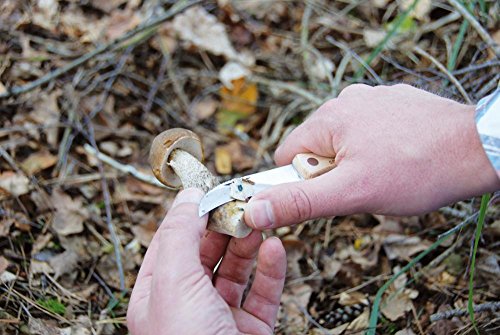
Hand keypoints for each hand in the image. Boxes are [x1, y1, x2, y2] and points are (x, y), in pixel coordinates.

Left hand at [127, 188, 285, 334]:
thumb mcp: (175, 284)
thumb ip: (181, 236)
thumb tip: (187, 197)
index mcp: (157, 295)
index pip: (171, 241)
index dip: (190, 213)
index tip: (210, 188)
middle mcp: (187, 305)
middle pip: (206, 252)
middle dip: (225, 225)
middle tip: (243, 201)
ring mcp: (220, 318)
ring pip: (237, 270)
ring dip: (249, 243)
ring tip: (261, 220)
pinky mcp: (251, 330)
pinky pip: (263, 292)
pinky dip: (271, 269)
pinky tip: (275, 249)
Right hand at [245, 84, 499, 228]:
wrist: (480, 150)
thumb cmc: (417, 170)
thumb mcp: (351, 193)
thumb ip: (300, 201)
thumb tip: (256, 210)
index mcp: (328, 117)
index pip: (286, 154)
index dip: (302, 181)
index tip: (331, 192)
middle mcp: (347, 100)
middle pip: (315, 148)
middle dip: (332, 173)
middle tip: (364, 186)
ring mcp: (373, 98)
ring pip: (343, 142)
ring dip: (355, 162)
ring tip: (387, 174)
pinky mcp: (394, 103)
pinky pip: (369, 131)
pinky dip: (376, 148)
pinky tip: (400, 159)